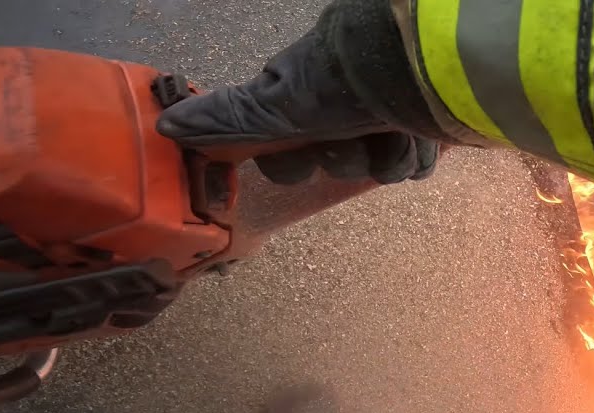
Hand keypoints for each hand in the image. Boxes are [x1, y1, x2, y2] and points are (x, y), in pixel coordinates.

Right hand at [157, 30, 437, 184]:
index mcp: (305, 96)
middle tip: (358, 139)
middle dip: (349, 158)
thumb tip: (165, 126)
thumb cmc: (345, 83)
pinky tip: (422, 133)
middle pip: (337, 160)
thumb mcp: (280, 104)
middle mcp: (344, 103)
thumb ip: (229, 120)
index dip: (293, 162)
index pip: (286, 154)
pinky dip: (418, 153)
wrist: (424, 68)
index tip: (306, 153)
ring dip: (387, 154)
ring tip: (398, 130)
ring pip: (378, 164)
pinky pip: (417, 161)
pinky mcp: (427, 123)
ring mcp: (387, 112)